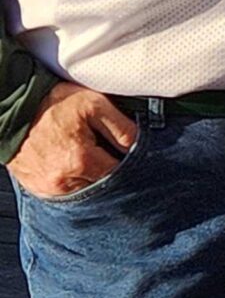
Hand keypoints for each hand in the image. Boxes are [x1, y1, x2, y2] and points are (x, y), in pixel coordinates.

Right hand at [8, 82, 137, 199]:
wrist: (13, 109)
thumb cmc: (53, 104)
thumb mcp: (94, 104)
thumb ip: (121, 127)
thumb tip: (139, 144)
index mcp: (82, 161)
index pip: (119, 174)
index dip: (129, 164)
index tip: (131, 155)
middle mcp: (64, 180)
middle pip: (102, 185)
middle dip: (111, 173)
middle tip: (110, 155)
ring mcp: (48, 187)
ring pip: (84, 191)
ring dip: (92, 179)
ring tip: (91, 158)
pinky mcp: (37, 188)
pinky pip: (65, 193)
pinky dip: (75, 183)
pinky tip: (76, 167)